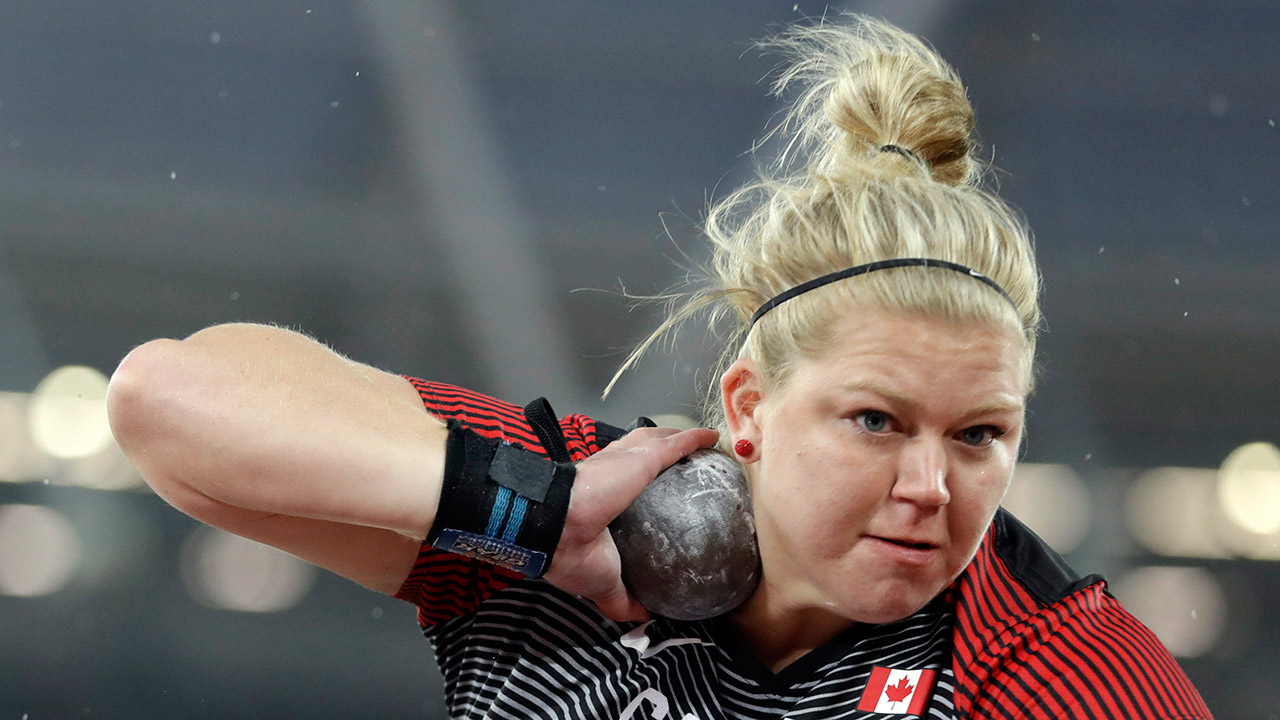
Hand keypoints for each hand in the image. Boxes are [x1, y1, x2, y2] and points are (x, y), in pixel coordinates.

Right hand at [543, 426, 718, 621]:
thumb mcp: (604, 585)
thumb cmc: (574, 553)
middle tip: (679, 466)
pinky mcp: (642, 455)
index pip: (616, 489)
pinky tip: (712, 438)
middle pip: (636, 456)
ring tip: (695, 444)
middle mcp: (606, 474)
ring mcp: (623, 460)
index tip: (653, 499)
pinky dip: (695, 439)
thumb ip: (625, 600)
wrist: (561, 525)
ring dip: (673, 439)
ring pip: (653, 440)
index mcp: (594, 501)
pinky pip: (676, 444)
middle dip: (654, 454)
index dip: (633, 490)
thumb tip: (646, 617)